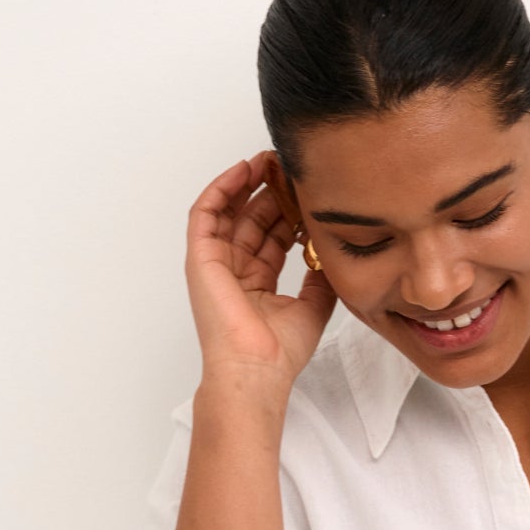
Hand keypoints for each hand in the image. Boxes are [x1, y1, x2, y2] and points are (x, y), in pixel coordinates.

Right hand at [185, 150, 337, 388]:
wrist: (256, 369)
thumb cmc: (279, 352)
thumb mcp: (314, 306)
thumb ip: (320, 277)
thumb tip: (329, 251)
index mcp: (258, 285)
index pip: (274, 239)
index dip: (289, 213)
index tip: (307, 192)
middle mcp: (236, 272)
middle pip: (253, 220)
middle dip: (271, 192)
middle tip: (290, 167)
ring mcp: (217, 264)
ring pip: (230, 212)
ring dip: (247, 183)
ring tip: (269, 160)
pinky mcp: (201, 258)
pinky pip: (206, 214)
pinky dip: (222, 189)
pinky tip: (243, 170)